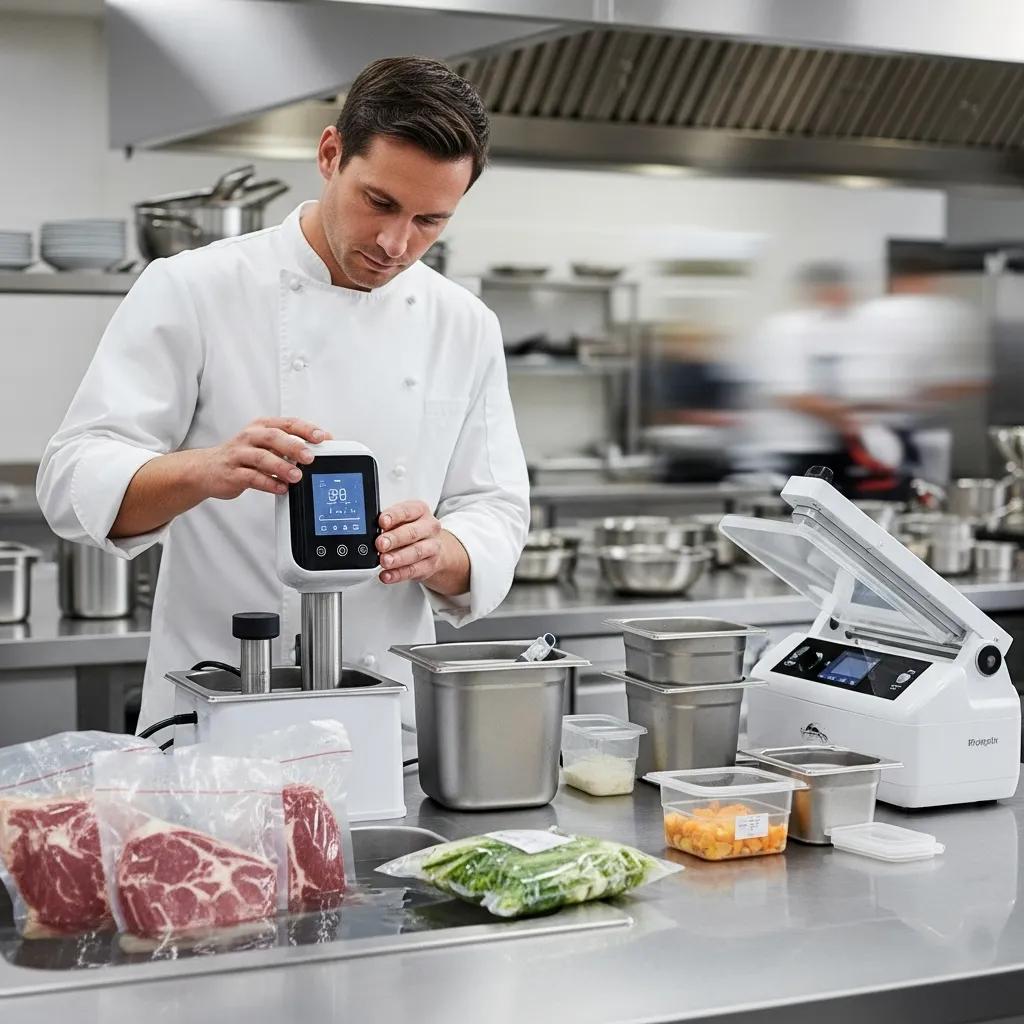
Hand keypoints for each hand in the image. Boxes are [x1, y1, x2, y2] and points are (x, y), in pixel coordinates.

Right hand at [197, 417, 332, 498]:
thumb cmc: (242, 456)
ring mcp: (239, 454)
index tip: (323, 437)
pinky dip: (268, 483)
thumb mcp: (263, 445)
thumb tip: (317, 451)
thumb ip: (287, 446)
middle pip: (274, 437)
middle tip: (310, 457)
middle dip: (294, 446)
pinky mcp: (232, 473)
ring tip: (297, 476)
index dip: (306, 429)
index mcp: (261, 427)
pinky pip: (252, 477)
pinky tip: (281, 488)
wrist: (206, 469)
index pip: (287, 423)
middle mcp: (250, 437)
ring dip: (282, 467)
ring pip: (262, 457)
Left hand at [376, 500, 443, 583]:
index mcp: (420, 511)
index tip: (382, 522)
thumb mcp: (401, 520)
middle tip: (380, 544)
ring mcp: (432, 547)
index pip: (407, 511)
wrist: (433, 547)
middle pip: (412, 533)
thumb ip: (387, 523)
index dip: (394, 516)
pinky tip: (387, 575)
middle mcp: (429, 527)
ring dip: (398, 558)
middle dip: (394, 539)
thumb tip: (370, 531)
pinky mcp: (429, 565)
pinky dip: (398, 574)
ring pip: (415, 552)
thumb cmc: (412, 530)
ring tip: (384, 561)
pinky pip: (413, 571)